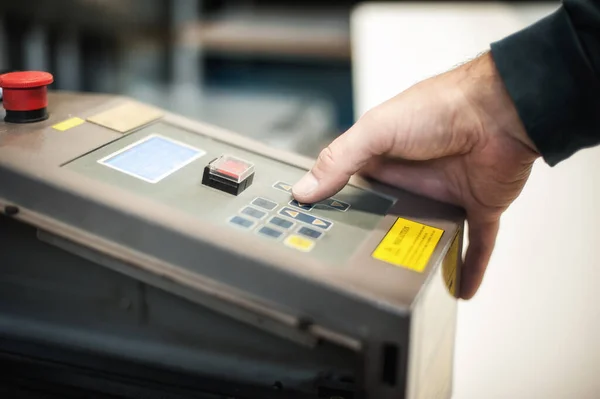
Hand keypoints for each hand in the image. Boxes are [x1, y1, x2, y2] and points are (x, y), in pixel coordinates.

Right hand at [291, 53, 539, 298]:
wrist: (501, 111)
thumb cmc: (441, 107)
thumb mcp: (376, 131)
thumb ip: (340, 160)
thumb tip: (304, 189)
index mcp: (385, 159)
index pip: (353, 188)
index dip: (336, 208)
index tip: (317, 233)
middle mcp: (413, 179)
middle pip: (388, 217)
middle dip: (374, 239)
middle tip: (354, 269)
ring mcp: (445, 195)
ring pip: (427, 233)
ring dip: (417, 255)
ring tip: (397, 286)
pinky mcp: (477, 208)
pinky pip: (473, 244)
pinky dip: (469, 267)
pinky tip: (459, 289)